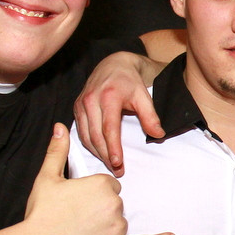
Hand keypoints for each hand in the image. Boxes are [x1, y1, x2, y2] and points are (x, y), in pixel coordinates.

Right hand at [23, 124, 173, 234]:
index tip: (75, 201)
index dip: (91, 192)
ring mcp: (117, 227)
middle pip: (114, 201)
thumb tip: (60, 126)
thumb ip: (57, 150)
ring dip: (105, 225)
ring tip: (79, 232)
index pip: (107, 184)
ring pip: (119, 220)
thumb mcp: (47, 178)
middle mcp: (114, 204)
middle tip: (74, 218)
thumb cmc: (41, 213)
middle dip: (97, 208)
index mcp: (101, 184)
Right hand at [74, 52, 163, 176]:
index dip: (113, 147)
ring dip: (97, 153)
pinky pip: (80, 131)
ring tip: (110, 165)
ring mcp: (81, 104)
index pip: (109, 128)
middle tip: (117, 170)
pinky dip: (89, 144)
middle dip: (105, 155)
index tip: (118, 163)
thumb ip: (150, 116)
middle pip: (95, 135)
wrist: (114, 64)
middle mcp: (91, 100)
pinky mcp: (76, 107)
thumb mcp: (143, 96)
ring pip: (85, 136)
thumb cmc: (130, 81)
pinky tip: (99, 153)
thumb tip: (158, 134)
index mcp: (108, 97)